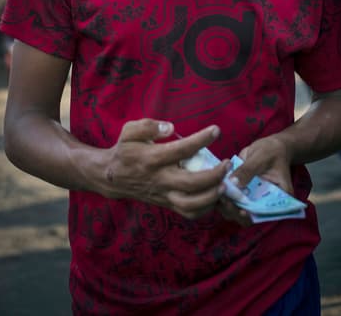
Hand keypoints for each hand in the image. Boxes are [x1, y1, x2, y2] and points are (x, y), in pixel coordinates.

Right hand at [100, 120, 228, 218]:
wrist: (112, 177)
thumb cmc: (125, 150)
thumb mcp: (129, 131)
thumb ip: (148, 126)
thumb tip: (171, 127)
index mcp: (152, 158)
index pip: (181, 150)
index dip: (201, 139)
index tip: (216, 130)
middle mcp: (160, 179)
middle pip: (191, 183)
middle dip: (214, 175)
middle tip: (227, 163)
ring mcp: (164, 195)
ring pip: (191, 204)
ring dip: (212, 196)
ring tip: (224, 183)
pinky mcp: (167, 204)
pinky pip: (189, 213)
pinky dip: (205, 208)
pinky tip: (214, 195)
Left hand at [219, 134, 293, 226]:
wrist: (268, 147)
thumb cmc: (271, 150)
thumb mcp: (261, 157)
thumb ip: (248, 170)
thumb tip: (233, 183)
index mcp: (280, 196)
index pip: (268, 212)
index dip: (255, 215)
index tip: (242, 212)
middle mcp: (266, 202)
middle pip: (250, 216)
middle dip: (236, 211)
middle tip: (224, 200)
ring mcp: (252, 199)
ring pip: (237, 211)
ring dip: (226, 206)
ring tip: (217, 193)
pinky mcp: (241, 194)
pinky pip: (230, 201)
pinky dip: (221, 197)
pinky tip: (213, 188)